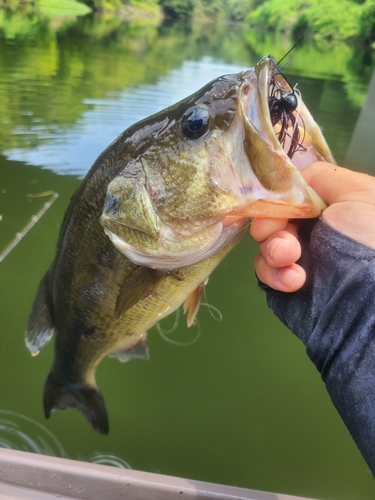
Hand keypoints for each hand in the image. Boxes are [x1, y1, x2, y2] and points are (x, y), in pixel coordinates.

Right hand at [251, 162, 374, 291]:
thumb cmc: (370, 234)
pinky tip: (294, 280)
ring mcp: (299, 258)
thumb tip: (288, 188)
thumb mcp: (356, 190)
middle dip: (271, 227)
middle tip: (287, 242)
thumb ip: (319, 177)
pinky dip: (274, 275)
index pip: (287, 195)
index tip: (277, 210)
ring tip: (290, 260)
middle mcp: (311, 230)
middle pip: (271, 218)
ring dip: (273, 251)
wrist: (372, 292)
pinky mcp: (288, 284)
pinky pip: (266, 272)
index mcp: (327, 206)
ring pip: (265, 245)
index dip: (276, 200)